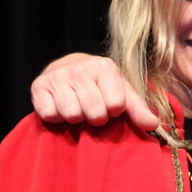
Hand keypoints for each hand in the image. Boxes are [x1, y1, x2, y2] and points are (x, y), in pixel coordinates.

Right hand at [30, 53, 159, 129]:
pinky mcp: (38, 87)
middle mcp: (80, 68)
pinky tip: (60, 106)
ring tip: (77, 107)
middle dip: (95, 117)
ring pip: (72, 115)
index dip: (113, 112)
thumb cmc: (100, 86)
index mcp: (105, 67)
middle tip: (91, 108)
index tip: (109, 105)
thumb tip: (153, 125)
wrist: (66, 69)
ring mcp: (58, 76)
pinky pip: (51, 115)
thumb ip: (138, 109)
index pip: (116, 105)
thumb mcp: (121, 93)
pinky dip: (56, 117)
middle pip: (94, 113)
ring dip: (76, 118)